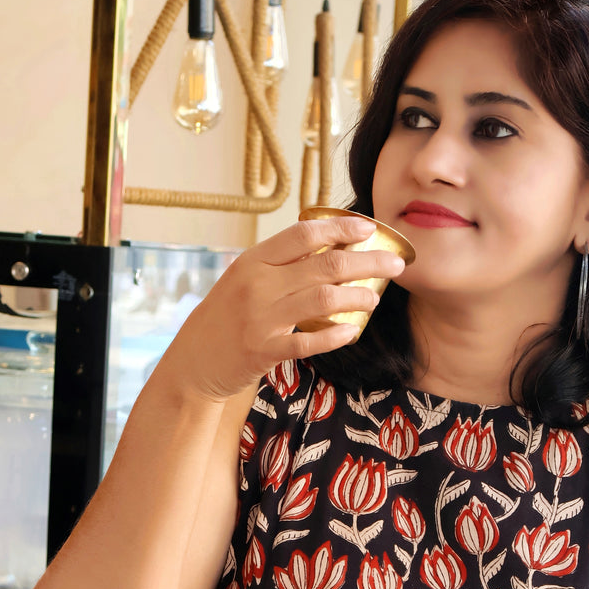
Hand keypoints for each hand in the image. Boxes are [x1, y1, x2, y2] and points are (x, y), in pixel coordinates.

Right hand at [165, 214, 405, 401]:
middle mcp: (258, 284)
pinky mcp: (263, 351)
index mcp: (254, 261)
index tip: (369, 228)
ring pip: (322, 300)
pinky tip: (351, 332)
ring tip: (375, 299)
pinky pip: (308, 342)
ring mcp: (260, 318)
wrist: (193, 360)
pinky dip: (333, 336)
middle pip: (325, 266)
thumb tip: (327, 246)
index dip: (341, 228)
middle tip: (395, 265)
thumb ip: (279, 265)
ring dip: (357, 298)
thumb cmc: (227, 317)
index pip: (303, 234)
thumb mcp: (245, 280)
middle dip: (367, 262)